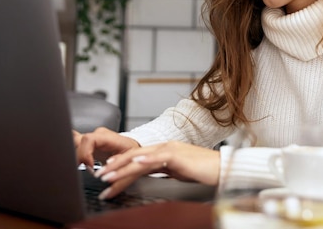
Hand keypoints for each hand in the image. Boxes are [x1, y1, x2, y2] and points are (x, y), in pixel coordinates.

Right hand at [74, 127, 139, 171]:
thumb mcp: (128, 160)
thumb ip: (118, 165)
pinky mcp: (87, 144)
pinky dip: (71, 151)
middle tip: (82, 170)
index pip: (88, 139)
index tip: (89, 167)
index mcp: (107, 137)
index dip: (85, 153)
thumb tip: (106, 172)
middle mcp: (97, 136)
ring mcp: (91, 139)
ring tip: (79, 168)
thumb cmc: (131, 153)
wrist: (132, 149)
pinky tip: (69, 159)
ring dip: (74, 157)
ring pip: (74, 143)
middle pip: (78, 142)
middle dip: (77, 158)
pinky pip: (75, 144)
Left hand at [92, 141, 219, 198]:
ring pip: (140, 158)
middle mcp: (165, 146)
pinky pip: (156, 158)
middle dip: (115, 166)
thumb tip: (152, 175)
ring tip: (106, 176)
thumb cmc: (204, 171)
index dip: (121, 164)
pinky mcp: (177, 156)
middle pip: (134, 155)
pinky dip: (143, 161)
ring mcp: (170, 149)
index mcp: (165, 149)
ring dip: (121, 168)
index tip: (107, 173)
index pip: (138, 157)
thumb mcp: (179, 171)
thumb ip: (164, 170)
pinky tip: (133, 165)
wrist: (222, 168)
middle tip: (100, 176)